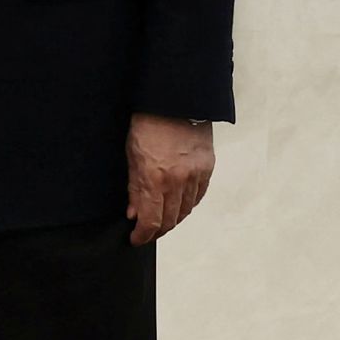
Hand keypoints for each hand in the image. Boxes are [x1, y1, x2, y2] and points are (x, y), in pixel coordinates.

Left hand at [125, 113, 214, 245]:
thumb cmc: (148, 123)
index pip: (151, 221)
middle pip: (170, 220)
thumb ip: (134, 188)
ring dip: (174, 218)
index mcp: (155, 179)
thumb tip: (134, 213)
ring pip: (186, 211)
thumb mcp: (132, 155)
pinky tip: (180, 204)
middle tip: (148, 231)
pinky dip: (189, 204)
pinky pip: (199, 195)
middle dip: (158, 230)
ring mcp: (195, 175)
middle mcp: (178, 182)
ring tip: (163, 219)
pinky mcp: (207, 167)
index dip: (143, 235)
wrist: (175, 100)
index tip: (136, 239)